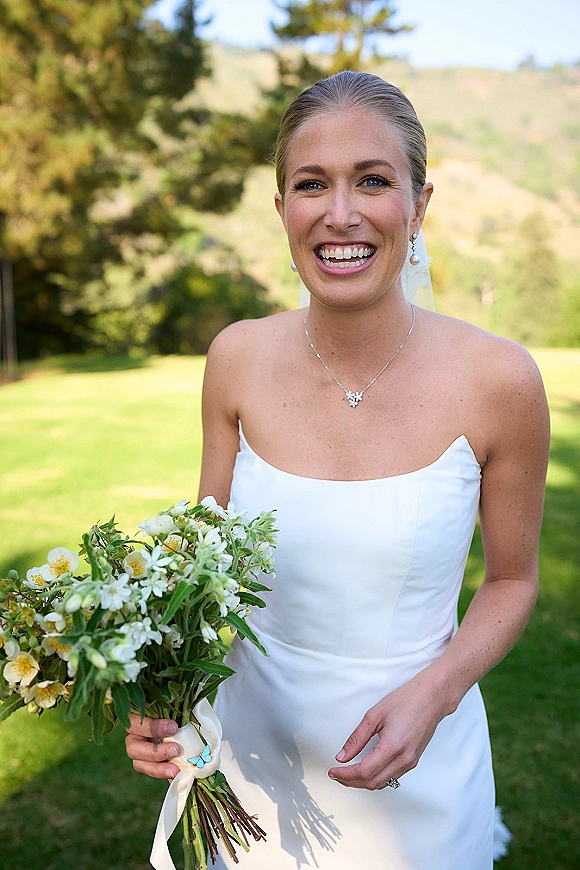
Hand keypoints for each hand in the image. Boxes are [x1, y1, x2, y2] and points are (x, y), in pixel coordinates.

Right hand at [125, 713, 180, 779]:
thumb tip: (179, 724)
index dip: (153, 727)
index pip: (135, 723)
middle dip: (155, 751)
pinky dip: (165, 776)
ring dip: (158, 768)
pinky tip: (177, 777)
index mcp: (135, 722)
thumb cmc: (171, 717)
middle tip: (176, 750)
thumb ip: (172, 716)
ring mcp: (138, 755)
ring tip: (176, 770)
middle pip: (133, 748)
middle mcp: (133, 739)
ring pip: (139, 764)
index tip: (174, 728)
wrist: (176, 731)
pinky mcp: (147, 766)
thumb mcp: (170, 714)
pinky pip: (152, 774)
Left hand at [328, 672, 446, 789]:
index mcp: (393, 747)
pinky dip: (376, 777)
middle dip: (351, 782)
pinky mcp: (413, 760)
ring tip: (347, 773)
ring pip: (382, 783)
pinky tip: (366, 770)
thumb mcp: (374, 715)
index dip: (345, 775)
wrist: (432, 698)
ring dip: (363, 782)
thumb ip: (357, 738)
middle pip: (373, 783)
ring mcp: (410, 762)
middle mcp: (404, 759)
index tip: (333, 771)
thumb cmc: (407, 700)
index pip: (364, 772)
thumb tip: (342, 756)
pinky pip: (392, 777)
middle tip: (336, 774)